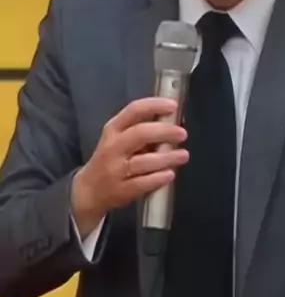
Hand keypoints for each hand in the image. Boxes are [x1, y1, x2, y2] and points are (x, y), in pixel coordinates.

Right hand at [71, 97, 188, 237]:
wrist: (88, 191)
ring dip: (166, 158)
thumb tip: (172, 122)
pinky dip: (158, 178)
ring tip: (183, 155)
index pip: (134, 110)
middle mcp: (113, 147)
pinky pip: (142, 183)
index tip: (173, 106)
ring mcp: (115, 170)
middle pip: (139, 134)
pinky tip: (169, 174)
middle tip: (182, 134)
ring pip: (143, 161)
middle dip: (164, 132)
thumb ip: (141, 130)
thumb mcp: (119, 139)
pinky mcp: (121, 190)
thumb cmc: (111, 159)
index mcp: (113, 130)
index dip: (155, 105)